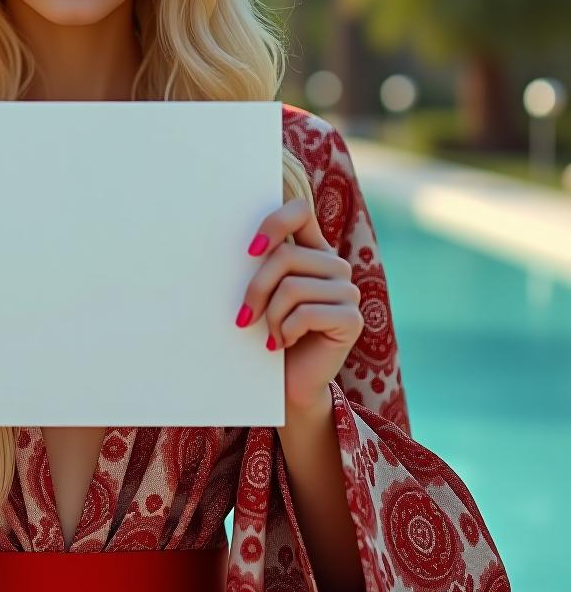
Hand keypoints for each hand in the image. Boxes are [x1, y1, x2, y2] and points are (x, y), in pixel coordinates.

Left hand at [235, 196, 363, 411]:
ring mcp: (347, 291)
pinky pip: (307, 314)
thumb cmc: (268, 330)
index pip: (300, 211)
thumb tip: (240, 247)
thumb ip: (260, 263)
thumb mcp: (263, 292)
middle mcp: (334, 265)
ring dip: (270, 316)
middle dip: (256, 289)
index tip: (249, 250)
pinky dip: (285, 331)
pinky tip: (282, 343)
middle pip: (285, 256)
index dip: (274, 223)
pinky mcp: (352, 319)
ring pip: (292, 287)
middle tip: (242, 316)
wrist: (287, 379)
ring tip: (269, 333)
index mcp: (313, 249)